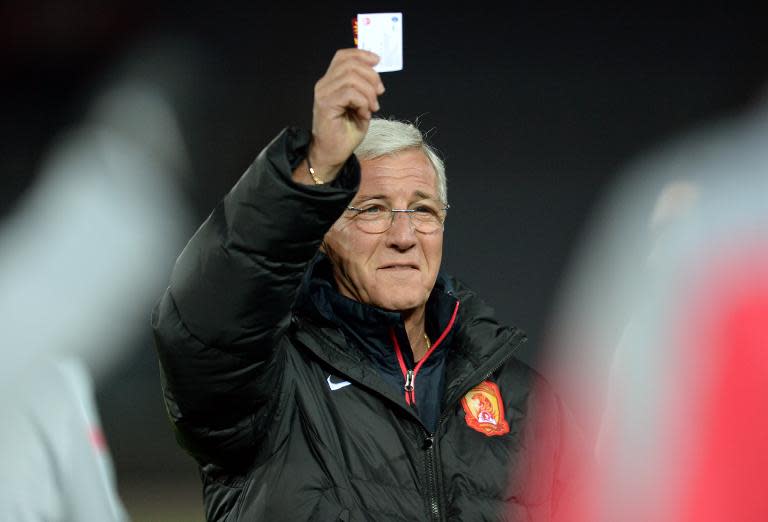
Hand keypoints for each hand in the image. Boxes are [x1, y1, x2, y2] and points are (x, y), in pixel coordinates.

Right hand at [308, 49, 384, 180]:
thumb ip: (364, 88)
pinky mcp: (325, 104)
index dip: (362, 54)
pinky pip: (350, 93)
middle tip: (379, 93)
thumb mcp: (361, 104)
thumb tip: (376, 75)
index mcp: (331, 81)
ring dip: (368, 92)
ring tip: (372, 107)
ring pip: (352, 77)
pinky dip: (363, 102)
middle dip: (371, 76)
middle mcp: (324, 84)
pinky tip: (364, 113)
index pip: (343, 56)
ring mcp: (323, 94)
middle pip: (350, 64)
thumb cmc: (346, 132)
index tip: (378, 61)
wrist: (333, 153)